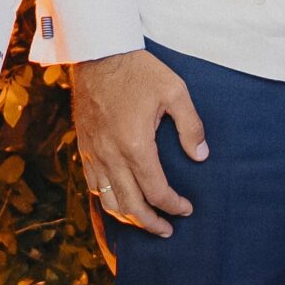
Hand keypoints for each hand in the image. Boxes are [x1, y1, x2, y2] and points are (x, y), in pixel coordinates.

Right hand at [71, 49, 206, 237]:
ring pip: (108, 200)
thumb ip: (190, 126)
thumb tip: (201, 155)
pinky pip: (93, 185)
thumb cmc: (138, 71)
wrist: (98, 54)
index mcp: (135, 145)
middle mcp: (111, 156)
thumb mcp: (175, 91)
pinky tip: (120, 201)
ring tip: (146, 222)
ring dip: (128, 217)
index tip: (187, 208)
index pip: (156, 191)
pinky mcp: (84, 148)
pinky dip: (108, 201)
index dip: (174, 205)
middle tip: (168, 230)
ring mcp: (94, 154)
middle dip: (151, 223)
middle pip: (130, 205)